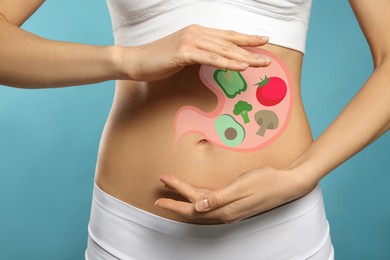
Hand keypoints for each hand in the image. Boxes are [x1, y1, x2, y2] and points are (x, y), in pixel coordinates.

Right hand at [119, 24, 270, 80]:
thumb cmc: (159, 60)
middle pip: (229, 41)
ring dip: (244, 57)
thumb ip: (200, 54)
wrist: (135, 61)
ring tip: (261, 63)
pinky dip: (227, 63)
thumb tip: (215, 60)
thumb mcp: (183, 55)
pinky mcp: (184, 52)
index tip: (263, 41)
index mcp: (197, 32)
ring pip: (223, 49)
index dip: (246, 38)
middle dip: (251, 49)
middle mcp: (197, 32)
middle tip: (268, 57)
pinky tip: (241, 67)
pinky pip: (211, 58)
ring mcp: (190, 41)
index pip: (227, 35)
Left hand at [155, 167, 316, 223]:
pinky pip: (211, 202)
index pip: (193, 207)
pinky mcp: (235, 203)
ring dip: (186, 197)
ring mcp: (230, 209)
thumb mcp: (241, 187)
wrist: (287, 184)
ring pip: (202, 205)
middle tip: (160, 191)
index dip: (175, 201)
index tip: (160, 195)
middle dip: (176, 199)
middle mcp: (225, 212)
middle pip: (194, 207)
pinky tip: (195, 193)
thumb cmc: (266, 181)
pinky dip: (199, 197)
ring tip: (173, 189)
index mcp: (225, 209)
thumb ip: (218, 198)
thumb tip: (197, 207)